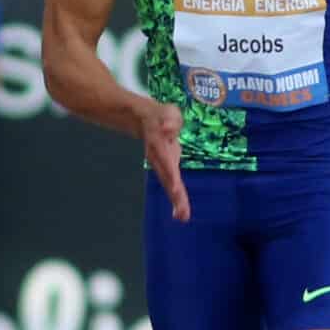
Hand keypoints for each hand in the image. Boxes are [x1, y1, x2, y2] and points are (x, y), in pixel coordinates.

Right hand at [140, 101, 188, 221]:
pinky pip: (173, 185)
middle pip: (168, 179)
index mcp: (161, 146)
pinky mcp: (167, 169)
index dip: (171, 175)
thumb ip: (170, 121)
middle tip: (181, 214)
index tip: (175, 190)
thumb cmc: (162, 117)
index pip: (167, 162)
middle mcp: (161, 159)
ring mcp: (163, 165)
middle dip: (175, 195)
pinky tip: (182, 215)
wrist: (147, 120)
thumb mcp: (168, 113)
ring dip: (176, 201)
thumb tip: (169, 129)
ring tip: (182, 217)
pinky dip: (177, 200)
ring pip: (170, 185)